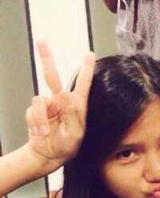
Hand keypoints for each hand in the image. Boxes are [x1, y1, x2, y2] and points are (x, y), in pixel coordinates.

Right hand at [26, 43, 94, 167]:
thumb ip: (71, 114)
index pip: (82, 84)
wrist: (49, 155)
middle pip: (52, 76)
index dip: (86, 69)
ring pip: (39, 100)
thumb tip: (65, 93)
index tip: (89, 54)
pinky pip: (31, 112)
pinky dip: (35, 123)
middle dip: (46, 58)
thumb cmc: (68, 146)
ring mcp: (47, 106)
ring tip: (46, 132)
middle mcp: (61, 102)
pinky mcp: (35, 112)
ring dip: (41, 118)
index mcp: (76, 106)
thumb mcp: (75, 134)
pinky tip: (40, 132)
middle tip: (42, 41)